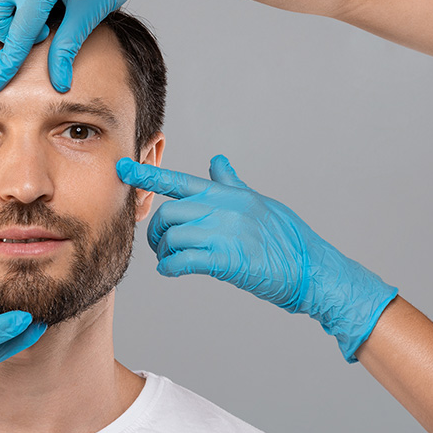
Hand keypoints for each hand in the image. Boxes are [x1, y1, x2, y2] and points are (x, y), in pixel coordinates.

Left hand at [117, 155, 397, 361]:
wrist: (311, 267)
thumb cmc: (285, 236)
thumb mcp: (257, 201)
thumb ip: (230, 183)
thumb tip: (217, 161)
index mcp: (226, 194)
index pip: (178, 180)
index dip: (146, 174)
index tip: (121, 167)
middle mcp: (222, 209)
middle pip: (167, 213)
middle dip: (156, 231)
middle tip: (160, 244)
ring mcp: (225, 234)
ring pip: (172, 237)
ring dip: (164, 251)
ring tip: (170, 260)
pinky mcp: (227, 260)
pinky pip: (184, 261)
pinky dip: (171, 267)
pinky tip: (172, 271)